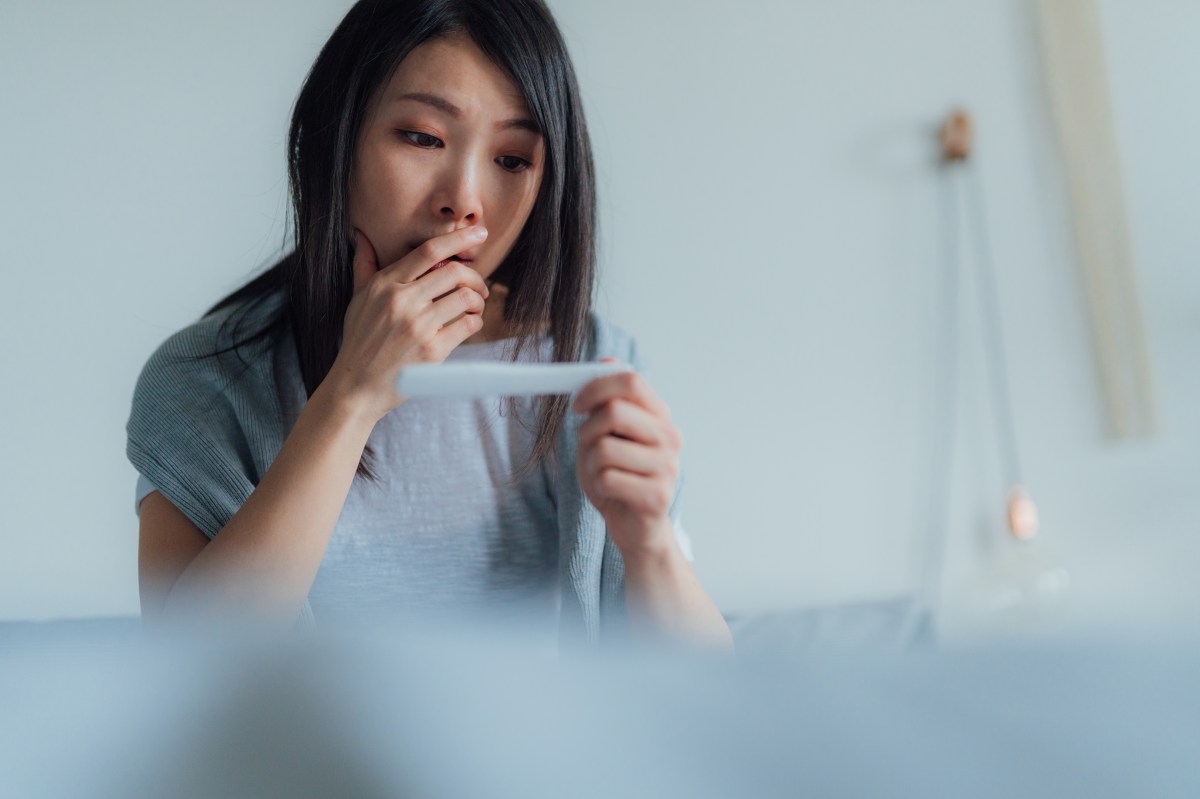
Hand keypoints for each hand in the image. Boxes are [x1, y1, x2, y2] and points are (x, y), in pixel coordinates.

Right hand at [323, 227, 490, 421]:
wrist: (357, 387)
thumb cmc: (359, 341)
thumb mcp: (357, 299)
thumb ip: (363, 266)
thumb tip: (360, 234)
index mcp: (385, 285)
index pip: (429, 252)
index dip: (459, 238)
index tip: (479, 233)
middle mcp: (402, 302)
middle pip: (454, 273)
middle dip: (475, 276)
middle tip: (479, 286)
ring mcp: (418, 326)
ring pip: (466, 298)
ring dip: (478, 300)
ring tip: (474, 307)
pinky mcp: (432, 350)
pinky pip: (468, 325)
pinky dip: (475, 321)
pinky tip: (469, 324)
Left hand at [573, 360, 681, 555]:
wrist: (636, 527)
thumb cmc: (618, 476)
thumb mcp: (607, 434)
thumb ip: (607, 401)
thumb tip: (604, 360)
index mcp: (659, 416)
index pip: (632, 381)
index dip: (596, 386)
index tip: (576, 404)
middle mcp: (670, 437)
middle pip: (614, 411)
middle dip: (588, 429)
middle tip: (588, 446)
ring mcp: (667, 467)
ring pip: (604, 448)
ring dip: (590, 463)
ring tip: (602, 474)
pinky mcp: (657, 496)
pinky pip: (608, 478)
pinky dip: (598, 485)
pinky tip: (610, 492)